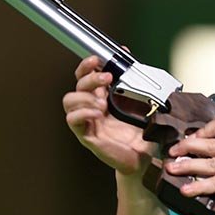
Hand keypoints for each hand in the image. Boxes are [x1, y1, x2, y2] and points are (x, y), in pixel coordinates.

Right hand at [62, 56, 151, 175]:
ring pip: (69, 100)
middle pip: (77, 84)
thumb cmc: (142, 132)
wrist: (145, 158)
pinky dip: (83, 113)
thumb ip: (135, 80)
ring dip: (85, 96)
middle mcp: (92, 107)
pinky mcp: (86, 136)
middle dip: (90, 77)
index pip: (85, 76)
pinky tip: (98, 114)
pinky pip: (73, 120)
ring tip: (103, 103)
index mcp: (103, 97)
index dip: (87, 65)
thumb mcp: (142, 102)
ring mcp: (87, 121)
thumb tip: (128, 56)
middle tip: (107, 78)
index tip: (97, 59)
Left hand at [166, 115, 214, 212]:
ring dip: (187, 166)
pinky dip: (198, 186)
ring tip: (172, 169)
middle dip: (187, 148)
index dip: (203, 131)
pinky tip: (186, 189)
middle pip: (211, 144)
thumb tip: (192, 148)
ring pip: (210, 163)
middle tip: (172, 152)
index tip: (189, 140)